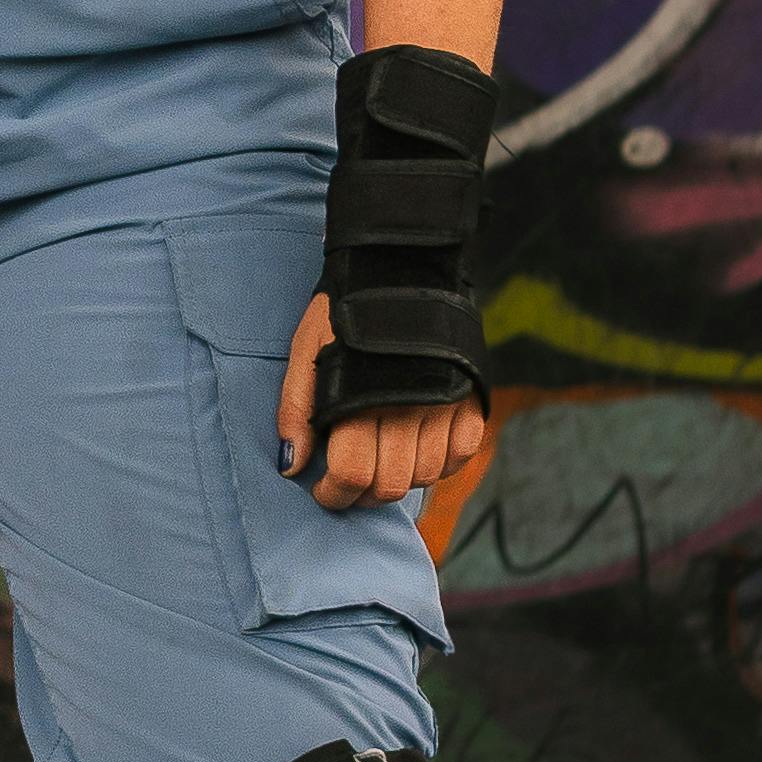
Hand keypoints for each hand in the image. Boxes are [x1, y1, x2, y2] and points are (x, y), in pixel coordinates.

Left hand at [277, 291, 487, 516]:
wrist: (399, 266)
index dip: (334, 493)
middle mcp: (408, 406)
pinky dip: (439, 463)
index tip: (324, 491)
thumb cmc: (343, 314)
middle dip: (362, 495)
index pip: (353, 473)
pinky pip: (460, 455)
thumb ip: (296, 411)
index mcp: (362, 397)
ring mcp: (444, 404)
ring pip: (425, 474)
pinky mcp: (471, 399)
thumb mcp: (305, 353)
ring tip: (380, 464)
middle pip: (390, 484)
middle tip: (348, 484)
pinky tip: (417, 451)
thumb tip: (291, 467)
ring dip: (399, 480)